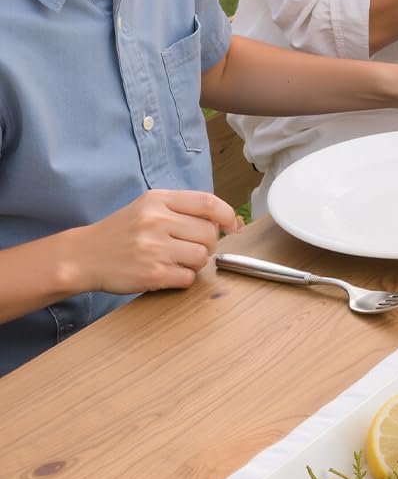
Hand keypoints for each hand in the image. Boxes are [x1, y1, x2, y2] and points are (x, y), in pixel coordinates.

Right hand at [74, 189, 241, 295]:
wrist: (83, 256)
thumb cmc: (121, 232)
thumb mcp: (148, 207)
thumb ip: (183, 209)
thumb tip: (227, 221)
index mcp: (158, 200)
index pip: (208, 202)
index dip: (227, 215)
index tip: (233, 226)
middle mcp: (156, 221)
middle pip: (209, 233)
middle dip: (208, 244)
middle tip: (192, 248)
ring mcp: (154, 248)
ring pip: (202, 257)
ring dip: (196, 262)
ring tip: (177, 260)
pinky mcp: (151, 273)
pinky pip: (188, 278)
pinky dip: (183, 278)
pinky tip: (167, 272)